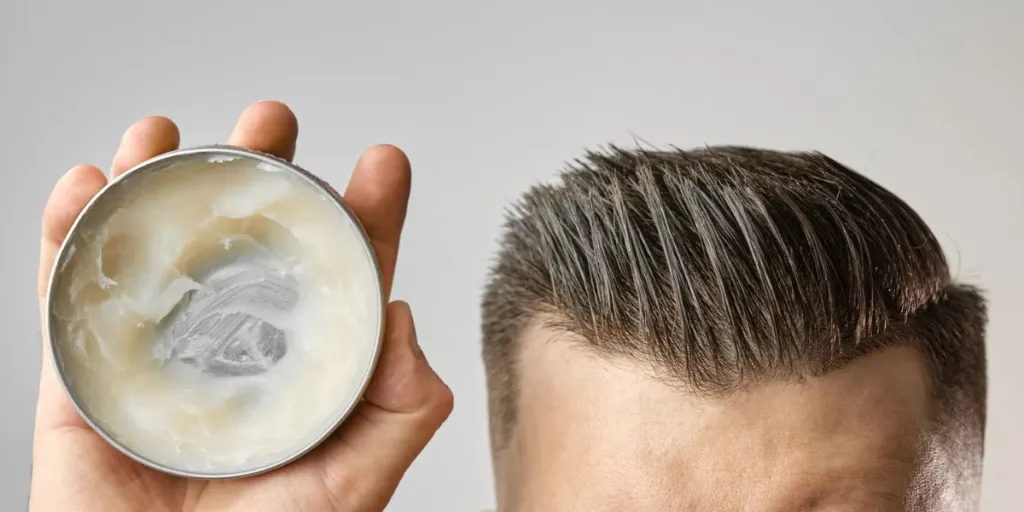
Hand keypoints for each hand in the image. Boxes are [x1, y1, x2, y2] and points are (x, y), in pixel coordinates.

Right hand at [31, 101, 453, 511]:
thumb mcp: (355, 480)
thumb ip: (399, 407)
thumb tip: (401, 316)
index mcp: (302, 364)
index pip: (340, 275)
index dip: (362, 215)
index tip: (383, 163)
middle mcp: (233, 345)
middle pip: (249, 240)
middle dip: (261, 171)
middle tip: (273, 123)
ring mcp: (158, 352)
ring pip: (157, 246)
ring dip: (159, 178)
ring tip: (169, 131)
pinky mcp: (85, 374)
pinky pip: (68, 290)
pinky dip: (71, 232)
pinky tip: (91, 182)